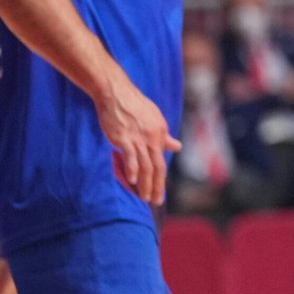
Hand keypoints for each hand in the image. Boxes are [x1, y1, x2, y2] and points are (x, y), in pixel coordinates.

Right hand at [96, 77, 178, 205]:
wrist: (116, 92)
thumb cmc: (134, 106)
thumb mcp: (155, 119)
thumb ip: (165, 136)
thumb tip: (177, 147)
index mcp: (161, 133)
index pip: (162, 162)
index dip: (161, 180)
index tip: (159, 193)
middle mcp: (152, 137)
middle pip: (157, 167)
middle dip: (157, 186)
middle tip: (156, 202)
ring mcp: (138, 138)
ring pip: (145, 165)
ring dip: (145, 183)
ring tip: (144, 197)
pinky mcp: (123, 137)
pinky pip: (130, 155)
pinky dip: (131, 168)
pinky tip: (131, 180)